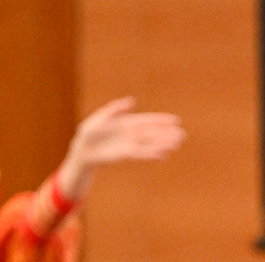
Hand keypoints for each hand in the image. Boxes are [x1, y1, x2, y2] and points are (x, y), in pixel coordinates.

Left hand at [57, 97, 183, 200]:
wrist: (83, 150)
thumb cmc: (89, 132)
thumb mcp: (99, 118)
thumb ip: (114, 110)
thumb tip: (132, 102)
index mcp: (126, 122)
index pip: (147, 120)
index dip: (161, 120)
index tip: (175, 120)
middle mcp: (131, 134)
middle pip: (152, 133)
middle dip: (166, 134)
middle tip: (181, 135)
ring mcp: (130, 144)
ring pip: (150, 144)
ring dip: (163, 144)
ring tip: (176, 144)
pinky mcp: (126, 155)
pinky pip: (142, 154)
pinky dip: (152, 153)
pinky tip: (163, 154)